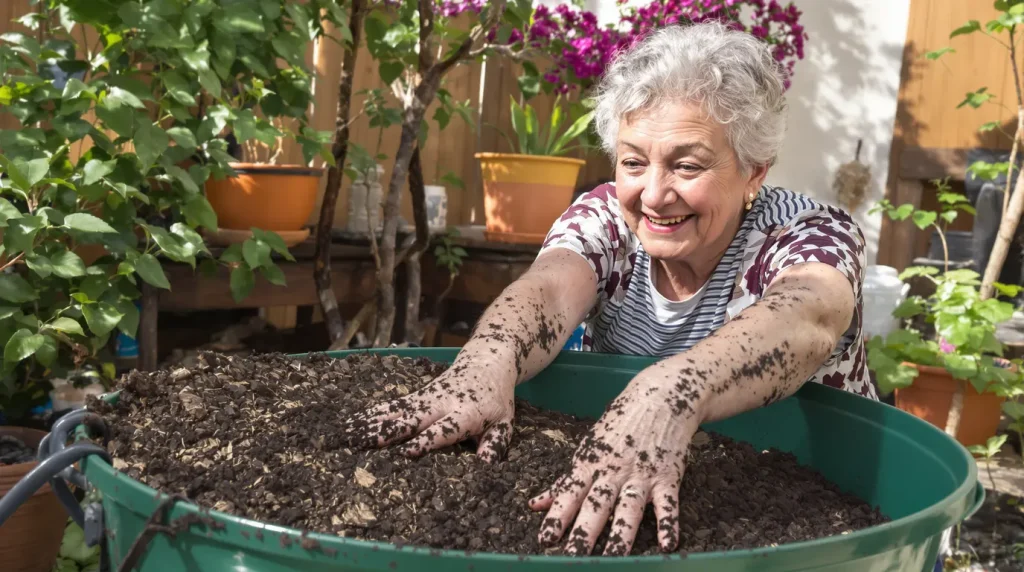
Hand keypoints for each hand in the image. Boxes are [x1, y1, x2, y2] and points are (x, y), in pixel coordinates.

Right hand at [339, 354, 516, 461]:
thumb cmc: (496, 401)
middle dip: (390, 431)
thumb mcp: (505, 423)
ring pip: (397, 410)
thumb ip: (495, 444)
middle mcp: (441, 404)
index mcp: (466, 414)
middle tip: (366, 443)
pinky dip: (374, 412)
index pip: (444, 429)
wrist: (487, 362)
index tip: (408, 452)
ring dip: (374, 421)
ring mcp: (427, 398)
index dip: (426, 440)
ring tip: (351, 432)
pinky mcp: (417, 395)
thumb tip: (485, 465)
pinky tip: (355, 420)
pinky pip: (394, 404)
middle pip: (413, 418)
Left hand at [528, 371, 701, 555]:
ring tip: (613, 557)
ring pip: (630, 507)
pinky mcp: (668, 475)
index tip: (545, 539)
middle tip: (573, 557)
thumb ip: (565, 481)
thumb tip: (535, 504)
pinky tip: (666, 543)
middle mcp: (614, 470)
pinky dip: (668, 522)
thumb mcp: (589, 447)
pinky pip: (668, 503)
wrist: (660, 397)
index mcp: (591, 463)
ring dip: (621, 534)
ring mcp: (641, 473)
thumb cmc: (620, 424)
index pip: (570, 493)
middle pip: (597, 505)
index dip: (558, 516)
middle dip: (584, 533)